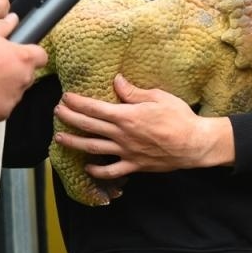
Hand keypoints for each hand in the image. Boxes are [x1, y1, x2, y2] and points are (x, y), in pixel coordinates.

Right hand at [0, 13, 47, 119]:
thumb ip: (3, 26)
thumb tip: (13, 19)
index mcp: (23, 58)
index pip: (41, 57)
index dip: (33, 56)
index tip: (21, 56)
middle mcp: (24, 78)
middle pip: (28, 76)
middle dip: (16, 73)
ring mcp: (14, 97)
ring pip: (15, 93)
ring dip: (6, 88)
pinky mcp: (3, 112)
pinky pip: (3, 107)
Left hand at [54, 74, 231, 178]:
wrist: (194, 144)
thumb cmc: (179, 118)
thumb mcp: (158, 97)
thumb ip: (134, 92)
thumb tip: (117, 81)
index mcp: (127, 115)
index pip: (95, 108)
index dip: (77, 102)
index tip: (66, 97)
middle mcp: (122, 134)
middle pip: (89, 126)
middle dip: (70, 118)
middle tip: (57, 111)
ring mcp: (126, 152)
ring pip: (93, 148)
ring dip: (74, 143)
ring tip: (59, 138)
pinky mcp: (134, 165)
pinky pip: (112, 171)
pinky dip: (97, 171)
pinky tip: (88, 167)